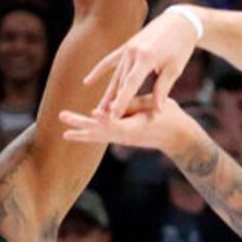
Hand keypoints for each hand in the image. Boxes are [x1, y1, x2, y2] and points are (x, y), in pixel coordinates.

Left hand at [62, 95, 202, 158]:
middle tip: (63, 117)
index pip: (118, 123)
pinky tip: (77, 133)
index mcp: (136, 127)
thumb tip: (117, 102)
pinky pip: (102, 137)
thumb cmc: (170, 117)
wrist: (177, 137)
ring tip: (65, 133)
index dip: (105, 119)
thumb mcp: (156, 105)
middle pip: (100, 131)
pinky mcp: (123, 139)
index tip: (93, 114)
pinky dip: (89, 135)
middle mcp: (127, 136)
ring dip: (81, 133)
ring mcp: (124, 139)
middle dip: (81, 124)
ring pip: (99, 137)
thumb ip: (135, 103)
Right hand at [83, 7, 201, 116]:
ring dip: (107, 94)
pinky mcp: (126, 46)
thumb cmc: (180, 47)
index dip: (121, 102)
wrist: (179, 21)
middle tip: (102, 122)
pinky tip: (87, 82)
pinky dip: (99, 71)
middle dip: (112, 103)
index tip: (113, 117)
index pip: (130, 85)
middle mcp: (133, 53)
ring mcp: (127, 48)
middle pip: (120, 83)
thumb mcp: (174, 69)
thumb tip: (156, 111)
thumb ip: (162, 89)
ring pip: (116, 75)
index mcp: (146, 58)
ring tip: (98, 111)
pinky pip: (110, 61)